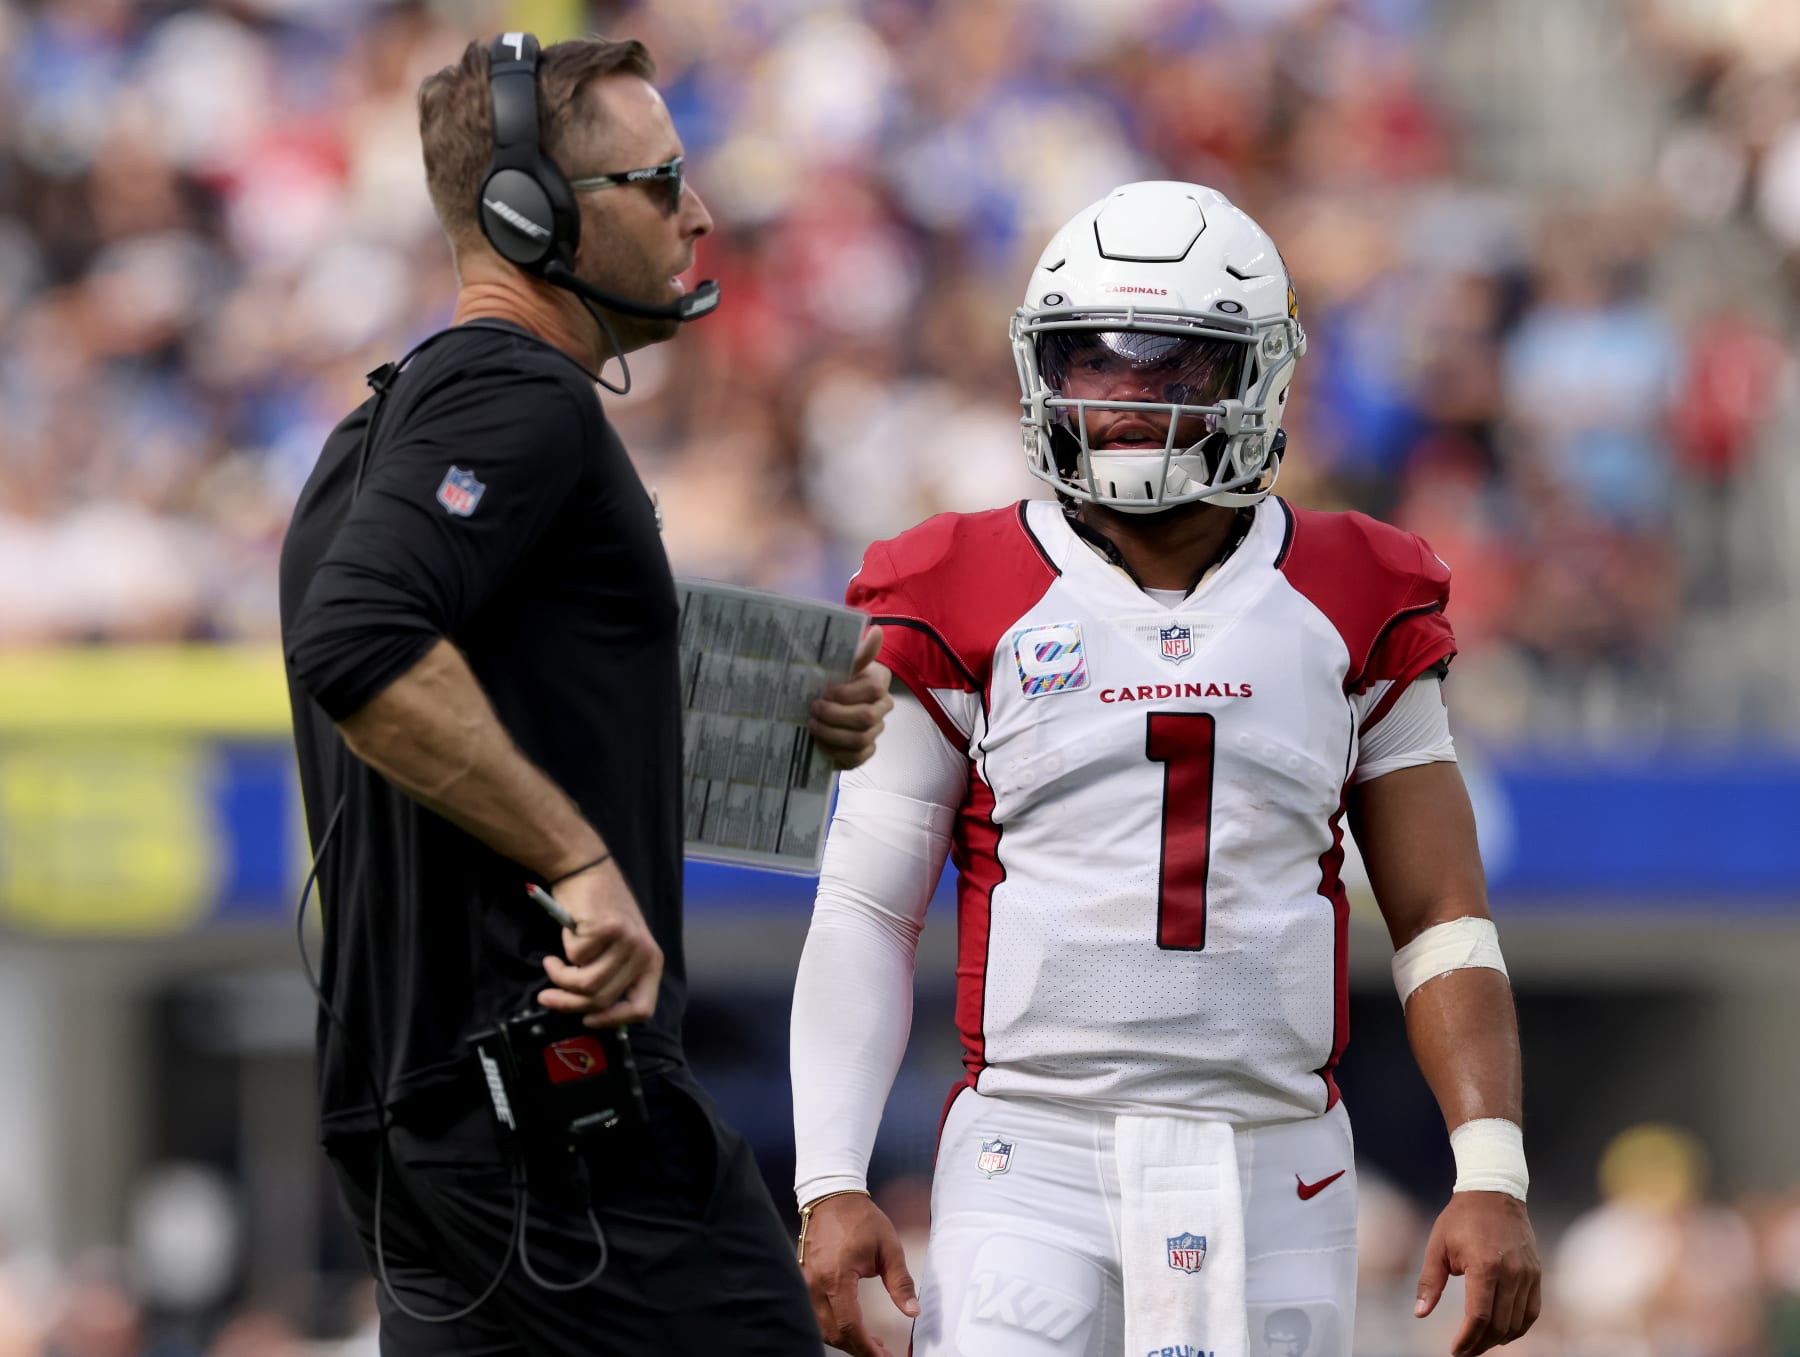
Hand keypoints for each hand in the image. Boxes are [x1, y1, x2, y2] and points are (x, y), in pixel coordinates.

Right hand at [536, 860, 663, 1026]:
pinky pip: (575, 958)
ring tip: (552, 964)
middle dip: (569, 1003)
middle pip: (603, 999)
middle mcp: (644, 953)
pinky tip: (565, 937)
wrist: (587, 870)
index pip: (641, 1008)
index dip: (611, 1020)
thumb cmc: (598, 911)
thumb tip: (592, 1014)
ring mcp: (627, 941)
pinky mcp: (607, 930)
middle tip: (546, 997)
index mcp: (651, 962)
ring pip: (586, 983)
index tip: (587, 1019)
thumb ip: (612, 976)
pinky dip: (562, 953)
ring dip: (560, 978)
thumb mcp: (618, 948)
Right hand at [800, 1193, 918, 1356]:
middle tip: (882, 1353)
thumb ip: (901, 1282)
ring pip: (821, 1327)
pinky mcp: (804, 1280)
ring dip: (845, 1340)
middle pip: (833, 1333)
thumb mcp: (889, 1247)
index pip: (850, 1326)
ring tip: (871, 1342)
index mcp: (837, 1277)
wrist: (832, 1196)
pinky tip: (852, 1325)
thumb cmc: (861, 1219)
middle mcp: (815, 1285)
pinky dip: (833, 1326)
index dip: (868, 1349)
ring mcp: (806, 1283)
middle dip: (858, 1349)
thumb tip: (913, 1312)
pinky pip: (815, 1314)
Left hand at [810, 626, 894, 771]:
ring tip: (812, 726)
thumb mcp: (840, 665)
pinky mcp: (866, 751)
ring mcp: (875, 731)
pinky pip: (857, 758)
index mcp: (879, 683)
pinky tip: (819, 743)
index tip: (825, 692)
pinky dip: (835, 752)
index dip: (847, 694)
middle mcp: (882, 707)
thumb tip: (877, 631)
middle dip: (835, 716)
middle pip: (866, 718)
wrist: (824, 705)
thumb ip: (857, 653)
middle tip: (813, 710)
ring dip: (832, 734)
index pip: (873, 690)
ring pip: (860, 740)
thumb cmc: (832, 680)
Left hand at [1416, 1192, 1541, 1355]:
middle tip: (1465, 1351)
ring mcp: (1528, 1274)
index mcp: (1484, 1266)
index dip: (1467, 1338)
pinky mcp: (1536, 1273)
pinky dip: (1519, 1327)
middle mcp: (1511, 1273)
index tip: (1455, 1350)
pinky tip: (1502, 1333)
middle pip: (1500, 1325)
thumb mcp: (1437, 1246)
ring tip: (1479, 1343)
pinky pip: (1532, 1311)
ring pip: (1518, 1323)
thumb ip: (1430, 1282)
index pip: (1479, 1316)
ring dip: (1499, 1339)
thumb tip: (1420, 1313)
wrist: (1494, 1192)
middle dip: (1480, 1344)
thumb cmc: (1460, 1218)